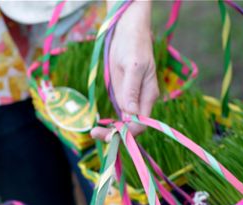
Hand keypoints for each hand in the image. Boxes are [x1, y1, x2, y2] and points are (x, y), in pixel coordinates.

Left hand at [91, 1, 158, 140]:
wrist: (128, 33)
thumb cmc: (133, 46)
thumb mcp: (133, 66)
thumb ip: (131, 90)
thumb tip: (131, 112)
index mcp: (148, 96)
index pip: (141, 123)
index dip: (127, 132)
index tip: (110, 133)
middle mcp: (141, 102)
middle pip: (132, 127)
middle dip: (116, 134)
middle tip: (95, 133)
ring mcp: (132, 100)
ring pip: (124, 124)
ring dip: (111, 131)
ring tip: (93, 131)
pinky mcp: (123, 96)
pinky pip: (119, 115)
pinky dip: (110, 123)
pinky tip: (98, 125)